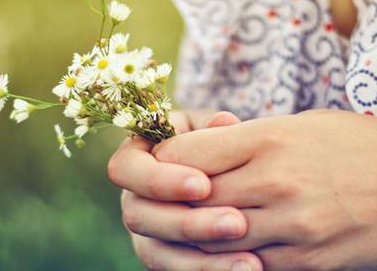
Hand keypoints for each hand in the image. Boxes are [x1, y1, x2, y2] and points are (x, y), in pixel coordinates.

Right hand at [108, 110, 262, 270]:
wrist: (228, 172)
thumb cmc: (217, 142)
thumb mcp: (215, 129)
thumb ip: (216, 129)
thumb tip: (224, 121)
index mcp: (137, 157)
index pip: (126, 169)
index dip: (159, 180)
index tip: (204, 185)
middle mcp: (134, 196)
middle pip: (139, 216)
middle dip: (187, 223)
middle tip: (236, 223)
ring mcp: (147, 230)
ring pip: (156, 252)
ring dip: (203, 258)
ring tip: (250, 261)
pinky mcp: (165, 256)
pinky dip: (211, 270)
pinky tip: (248, 268)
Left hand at [152, 110, 376, 270]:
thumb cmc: (364, 144)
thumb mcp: (303, 123)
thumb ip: (249, 137)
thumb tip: (203, 148)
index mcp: (270, 138)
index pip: (186, 155)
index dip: (165, 159)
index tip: (165, 161)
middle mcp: (274, 183)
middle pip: (190, 199)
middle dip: (169, 199)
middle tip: (163, 196)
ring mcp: (290, 229)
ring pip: (210, 239)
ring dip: (191, 232)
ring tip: (188, 222)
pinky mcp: (306, 263)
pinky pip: (246, 265)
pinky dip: (225, 257)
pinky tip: (224, 246)